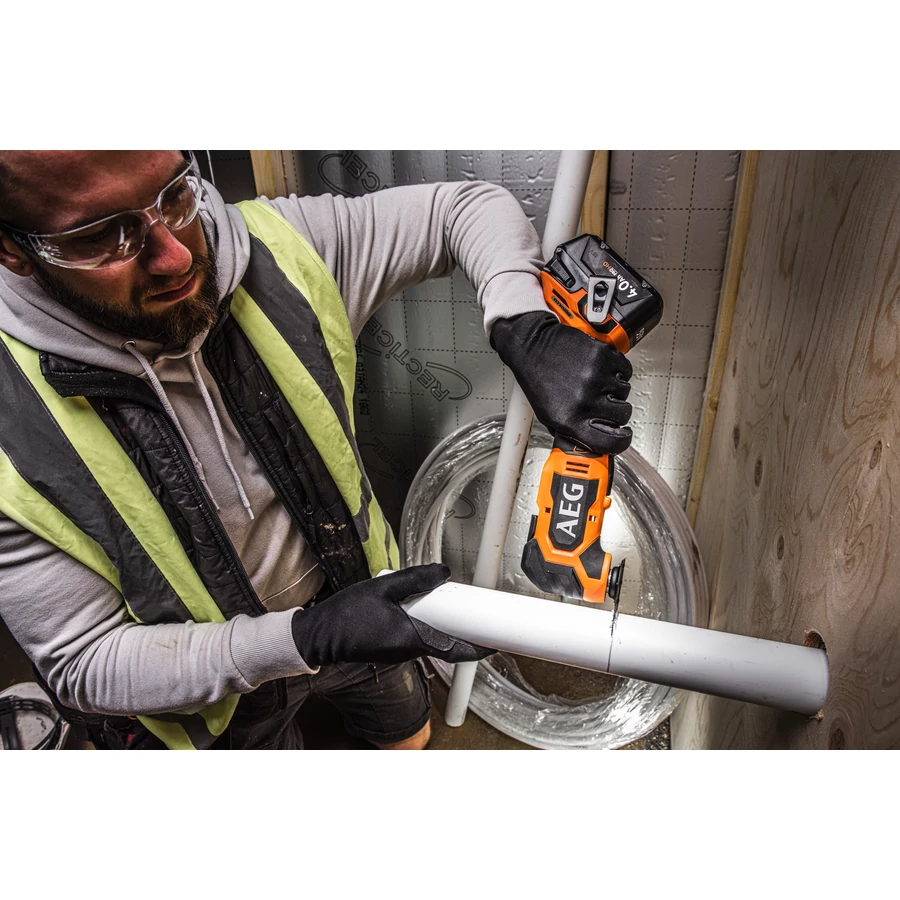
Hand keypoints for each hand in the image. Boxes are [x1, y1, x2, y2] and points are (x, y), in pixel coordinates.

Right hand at [291, 564, 492, 667]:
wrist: (319, 636)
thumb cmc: (346, 616)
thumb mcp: (384, 586)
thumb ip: (415, 578)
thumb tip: (443, 572)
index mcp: (412, 639)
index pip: (455, 649)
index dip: (478, 648)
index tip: (496, 643)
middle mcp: (409, 650)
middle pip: (447, 643)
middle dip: (463, 631)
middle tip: (476, 615)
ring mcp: (400, 651)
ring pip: (432, 639)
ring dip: (443, 625)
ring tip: (449, 604)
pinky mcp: (391, 647)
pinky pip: (418, 637)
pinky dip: (427, 625)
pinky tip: (421, 607)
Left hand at [490, 311, 633, 455]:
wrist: (531, 345)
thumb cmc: (537, 378)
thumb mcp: (548, 415)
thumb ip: (572, 431)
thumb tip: (594, 443)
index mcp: (570, 420)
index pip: (611, 442)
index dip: (621, 441)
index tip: (623, 435)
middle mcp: (585, 400)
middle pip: (623, 414)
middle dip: (615, 410)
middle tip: (602, 401)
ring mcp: (595, 377)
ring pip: (624, 391)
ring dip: (614, 387)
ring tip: (594, 380)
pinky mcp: (602, 356)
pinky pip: (624, 369)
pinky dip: (616, 369)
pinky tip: (600, 368)